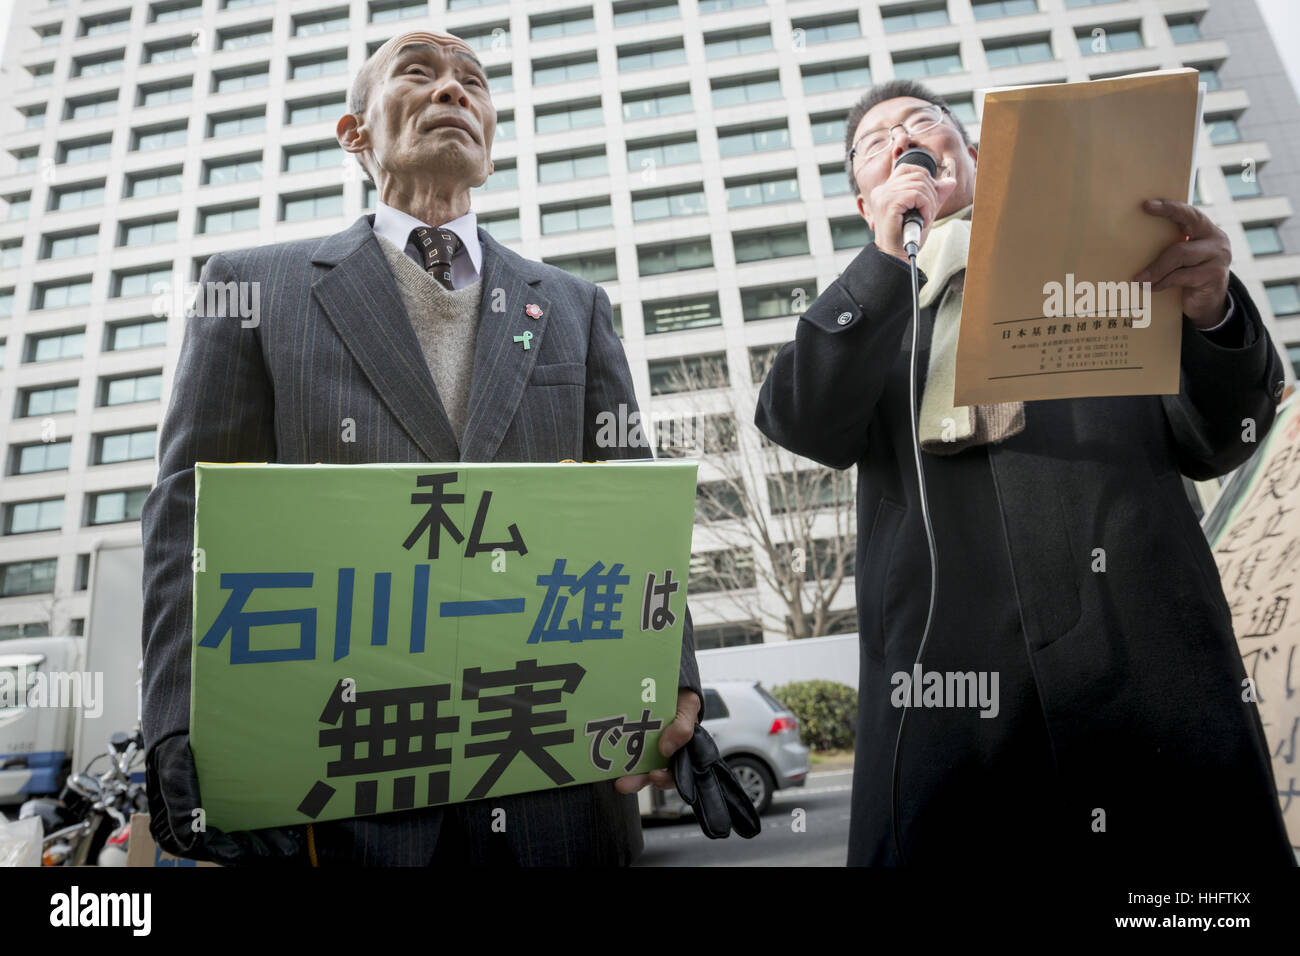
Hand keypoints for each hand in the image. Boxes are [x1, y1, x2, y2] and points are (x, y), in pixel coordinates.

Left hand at [614, 689, 700, 793]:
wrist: (663, 681)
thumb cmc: (681, 696)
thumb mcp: (688, 706)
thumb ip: (683, 727)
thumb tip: (666, 749)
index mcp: (681, 749)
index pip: (675, 773)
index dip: (665, 779)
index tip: (654, 775)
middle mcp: (663, 753)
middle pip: (652, 775)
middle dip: (637, 781)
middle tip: (624, 784)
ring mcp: (646, 747)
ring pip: (636, 769)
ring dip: (626, 777)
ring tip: (617, 780)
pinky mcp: (630, 739)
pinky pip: (622, 752)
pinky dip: (615, 757)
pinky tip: (606, 757)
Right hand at [867, 158, 958, 261]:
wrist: (896, 256)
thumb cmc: (906, 237)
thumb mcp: (924, 212)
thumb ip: (935, 196)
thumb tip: (950, 182)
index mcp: (885, 190)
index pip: (907, 168)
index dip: (924, 177)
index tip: (928, 197)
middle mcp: (882, 190)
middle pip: (917, 175)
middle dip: (931, 193)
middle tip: (929, 212)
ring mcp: (884, 196)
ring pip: (919, 185)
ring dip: (929, 202)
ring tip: (925, 218)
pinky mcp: (889, 203)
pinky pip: (917, 195)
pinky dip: (926, 207)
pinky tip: (923, 220)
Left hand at [1134, 199, 1231, 329]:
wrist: (1208, 303)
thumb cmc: (1188, 276)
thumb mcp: (1181, 259)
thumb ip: (1169, 247)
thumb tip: (1133, 244)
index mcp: (1206, 230)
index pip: (1189, 213)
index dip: (1169, 208)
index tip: (1146, 205)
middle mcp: (1216, 240)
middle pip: (1185, 234)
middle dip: (1158, 244)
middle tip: (1132, 248)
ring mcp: (1219, 258)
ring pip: (1181, 255)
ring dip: (1156, 269)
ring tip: (1139, 279)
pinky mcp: (1215, 276)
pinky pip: (1181, 276)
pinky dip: (1163, 282)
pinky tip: (1151, 288)